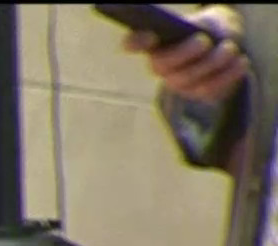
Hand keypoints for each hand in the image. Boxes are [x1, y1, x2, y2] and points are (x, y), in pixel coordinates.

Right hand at [122, 5, 248, 104]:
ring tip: (229, 48)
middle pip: (163, 67)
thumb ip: (188, 28)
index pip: (134, 43)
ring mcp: (178, 83)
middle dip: (184, 54)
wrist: (225, 44)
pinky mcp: (198, 94)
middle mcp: (161, 67)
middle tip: (204, 41)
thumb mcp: (198, 22)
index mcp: (156, 43)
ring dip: (213, 62)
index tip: (149, 35)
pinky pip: (211, 90)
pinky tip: (240, 62)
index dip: (136, 42)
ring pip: (190, 80)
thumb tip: (183, 36)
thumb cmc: (208, 30)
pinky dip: (228, 75)